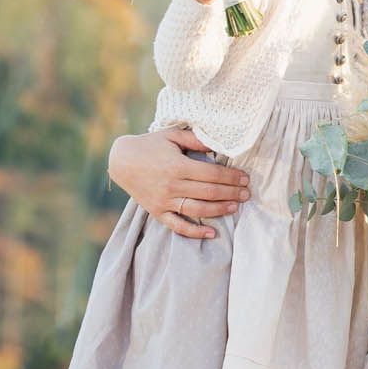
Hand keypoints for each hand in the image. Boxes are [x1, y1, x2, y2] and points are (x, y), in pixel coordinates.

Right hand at [107, 127, 250, 238]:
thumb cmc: (150, 145)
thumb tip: (219, 144)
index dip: (231, 177)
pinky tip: (211, 233)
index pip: (212, 174)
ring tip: (235, 207)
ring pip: (198, 209)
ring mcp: (164, 201)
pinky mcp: (157, 212)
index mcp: (178, 166)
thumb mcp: (172, 135)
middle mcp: (172, 185)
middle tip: (247, 194)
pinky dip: (195, 232)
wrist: (121, 161)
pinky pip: (178, 226)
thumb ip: (196, 139)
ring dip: (220, 210)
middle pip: (209, 192)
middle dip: (231, 193)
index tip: (245, 178)